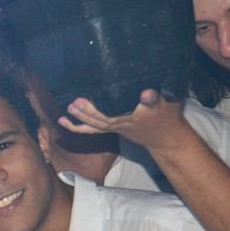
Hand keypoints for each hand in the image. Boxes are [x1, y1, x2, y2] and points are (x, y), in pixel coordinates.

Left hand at [57, 89, 187, 152]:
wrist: (163, 138)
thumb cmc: (165, 116)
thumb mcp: (166, 103)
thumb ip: (155, 98)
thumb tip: (146, 91)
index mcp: (140, 115)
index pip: (133, 108)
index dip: (135, 101)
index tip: (140, 93)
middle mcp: (125, 123)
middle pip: (107, 119)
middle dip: (92, 112)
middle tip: (78, 101)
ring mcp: (116, 127)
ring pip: (97, 126)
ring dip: (82, 119)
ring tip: (69, 108)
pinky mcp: (111, 128)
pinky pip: (92, 130)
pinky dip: (77, 127)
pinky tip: (63, 121)